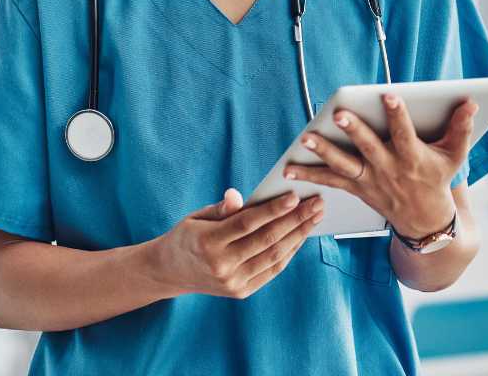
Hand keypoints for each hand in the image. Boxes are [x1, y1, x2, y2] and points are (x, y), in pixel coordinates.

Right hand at [150, 187, 323, 298]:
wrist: (170, 273)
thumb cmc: (188, 236)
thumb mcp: (196, 217)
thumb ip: (220, 209)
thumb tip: (236, 195)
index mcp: (207, 243)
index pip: (246, 223)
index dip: (272, 209)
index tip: (295, 195)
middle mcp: (221, 266)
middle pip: (266, 239)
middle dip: (296, 219)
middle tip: (317, 202)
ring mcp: (232, 282)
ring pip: (274, 256)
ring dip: (299, 234)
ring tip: (315, 216)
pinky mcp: (241, 292)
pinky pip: (273, 269)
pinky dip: (290, 251)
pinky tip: (302, 234)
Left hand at [285, 95, 477, 239]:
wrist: (423, 220)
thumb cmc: (437, 178)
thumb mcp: (454, 156)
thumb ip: (461, 128)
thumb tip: (470, 102)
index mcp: (412, 158)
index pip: (404, 134)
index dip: (397, 115)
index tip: (388, 95)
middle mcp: (388, 169)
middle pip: (369, 148)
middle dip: (354, 131)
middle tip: (339, 114)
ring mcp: (370, 180)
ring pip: (344, 165)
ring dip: (323, 152)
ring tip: (305, 138)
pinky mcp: (356, 188)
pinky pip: (330, 182)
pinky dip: (310, 176)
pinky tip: (288, 169)